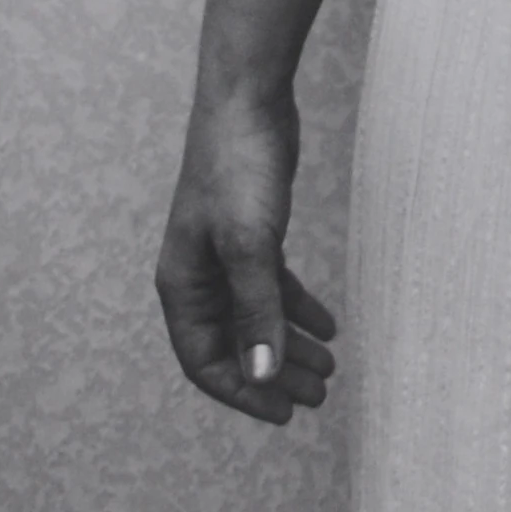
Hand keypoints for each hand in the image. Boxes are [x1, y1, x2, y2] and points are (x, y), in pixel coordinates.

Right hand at [155, 89, 337, 423]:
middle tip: (318, 395)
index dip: (243, 392)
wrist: (249, 98)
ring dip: (289, 345)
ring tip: (329, 368)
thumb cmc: (237, 166)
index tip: (285, 412)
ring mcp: (224, 254)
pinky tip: (328, 323)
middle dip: (274, 374)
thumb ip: (256, 310)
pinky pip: (271, 287)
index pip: (204, 361)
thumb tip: (262, 375)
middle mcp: (198, 276)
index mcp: (181, 285)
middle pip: (234, 345)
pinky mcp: (252, 234)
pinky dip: (296, 308)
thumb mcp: (249, 243)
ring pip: (256, 318)